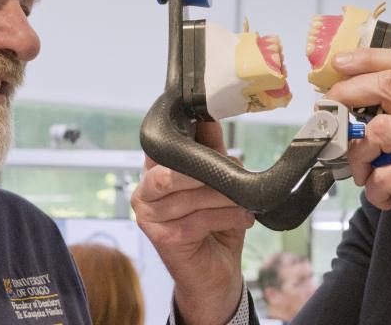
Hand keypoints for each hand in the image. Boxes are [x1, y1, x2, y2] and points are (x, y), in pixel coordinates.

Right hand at [132, 122, 253, 324]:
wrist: (215, 273)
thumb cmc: (214, 226)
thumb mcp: (216, 183)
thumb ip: (211, 152)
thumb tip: (210, 117)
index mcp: (153, 174)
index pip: (161, 146)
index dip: (183, 133)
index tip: (208, 121)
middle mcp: (144, 193)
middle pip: (173, 171)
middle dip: (208, 170)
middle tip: (235, 173)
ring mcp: (149, 218)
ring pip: (191, 196)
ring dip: (225, 197)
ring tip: (246, 201)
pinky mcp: (162, 238)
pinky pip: (198, 219)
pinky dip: (226, 216)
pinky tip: (243, 218)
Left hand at [325, 48, 390, 273]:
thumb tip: (343, 97)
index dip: (368, 59)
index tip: (338, 63)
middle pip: (390, 85)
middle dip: (349, 94)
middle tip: (330, 110)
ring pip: (379, 129)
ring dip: (358, 154)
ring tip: (365, 173)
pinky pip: (383, 174)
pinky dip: (373, 189)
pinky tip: (384, 197)